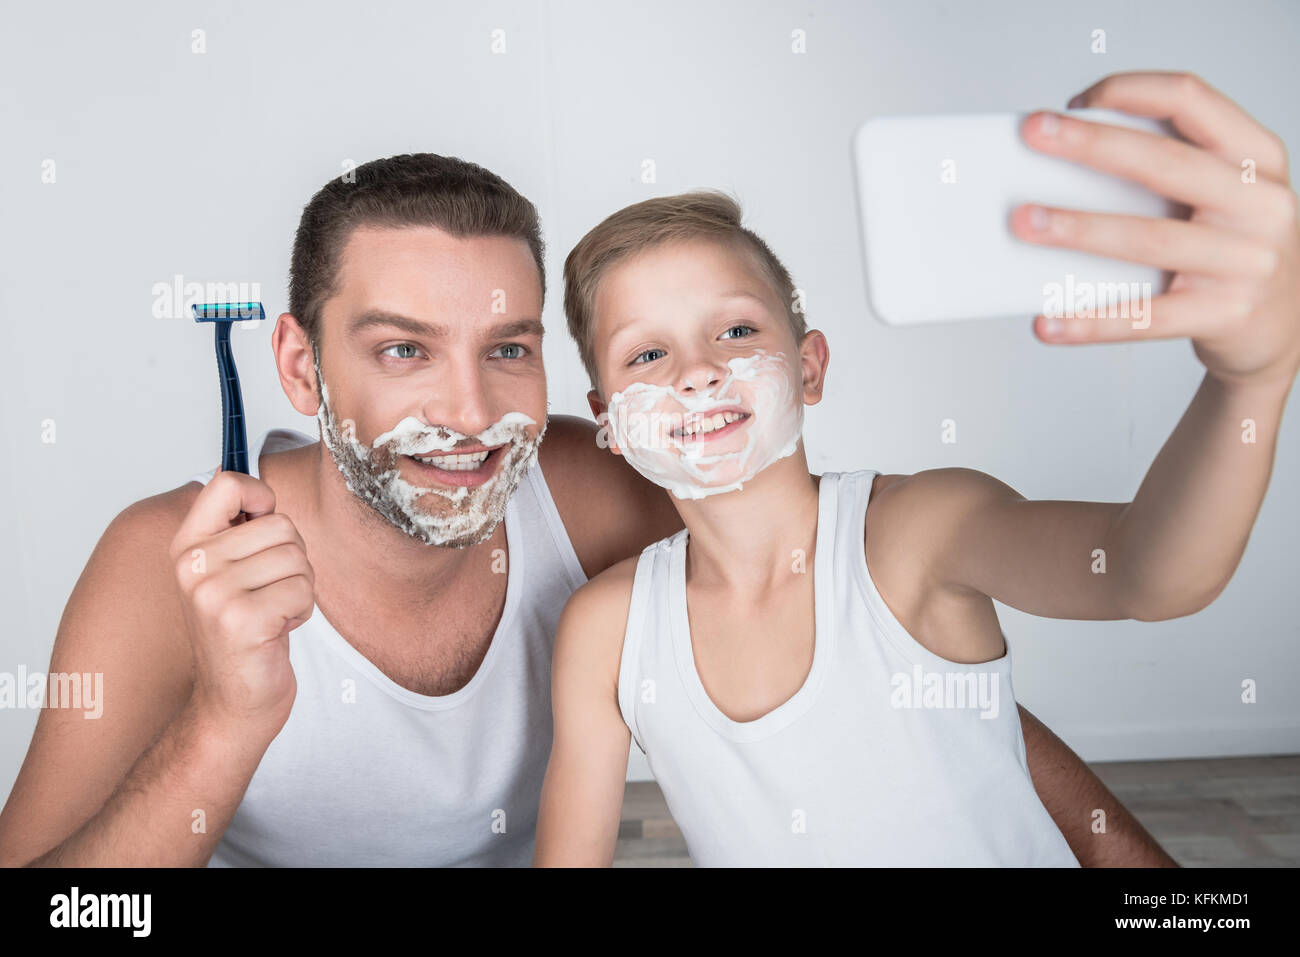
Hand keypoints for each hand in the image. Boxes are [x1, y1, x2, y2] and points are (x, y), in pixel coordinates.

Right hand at [169, 468, 314, 735]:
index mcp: (187, 545)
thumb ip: (234, 526)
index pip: (228, 484)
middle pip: (281, 524)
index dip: (261, 498)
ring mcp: (213, 593)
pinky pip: (302, 590)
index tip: (264, 526)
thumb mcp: (227, 571)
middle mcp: (193, 565)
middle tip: (269, 592)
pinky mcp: (241, 620)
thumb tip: (241, 472)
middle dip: (293, 558)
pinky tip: (275, 631)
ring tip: (271, 612)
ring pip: (297, 558)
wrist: (235, 701)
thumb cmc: (243, 630)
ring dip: (298, 588)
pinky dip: (302, 611)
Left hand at [1012, 70, 1299, 388]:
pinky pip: (1145, 318)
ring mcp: (1248, 261)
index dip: (1130, 92)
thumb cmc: (1232, 247)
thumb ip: (1165, 172)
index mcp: (1256, 157)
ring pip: (1150, 240)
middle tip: (1033, 136)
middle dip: (1091, 146)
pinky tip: (1048, 321)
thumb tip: (1062, 167)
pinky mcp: (1226, 314)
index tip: (1074, 102)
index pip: (1191, 100)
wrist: (1282, 324)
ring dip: (1079, 230)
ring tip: (1024, 223)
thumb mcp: (1221, 196)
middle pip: (1164, 164)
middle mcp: (1261, 203)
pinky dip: (1091, 321)